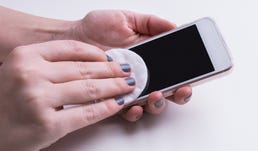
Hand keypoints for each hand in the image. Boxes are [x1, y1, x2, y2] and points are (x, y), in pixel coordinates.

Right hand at [0, 40, 134, 150]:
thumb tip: (91, 64)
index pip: (71, 49)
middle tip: (127, 71)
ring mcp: (38, 99)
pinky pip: (86, 113)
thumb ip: (50, 64)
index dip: (96, 53)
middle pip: (83, 69)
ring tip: (128, 86)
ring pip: (89, 89)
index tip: (110, 57)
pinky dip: (106, 108)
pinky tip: (117, 103)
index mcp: (25, 56)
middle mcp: (30, 74)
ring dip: (114, 87)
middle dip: (112, 70)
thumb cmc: (8, 100)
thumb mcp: (22, 71)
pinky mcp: (47, 124)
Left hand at [70, 10, 192, 120]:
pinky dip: (133, 110)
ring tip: (155, 95)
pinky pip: (126, 109)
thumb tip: (174, 27)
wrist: (72, 38)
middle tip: (179, 89)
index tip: (192, 77)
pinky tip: (133, 105)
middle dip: (178, 94)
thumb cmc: (97, 28)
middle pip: (168, 90)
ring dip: (157, 103)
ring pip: (150, 103)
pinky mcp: (113, 97)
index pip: (174, 71)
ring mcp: (128, 87)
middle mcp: (142, 75)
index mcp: (149, 58)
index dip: (186, 77)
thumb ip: (150, 23)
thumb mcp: (126, 19)